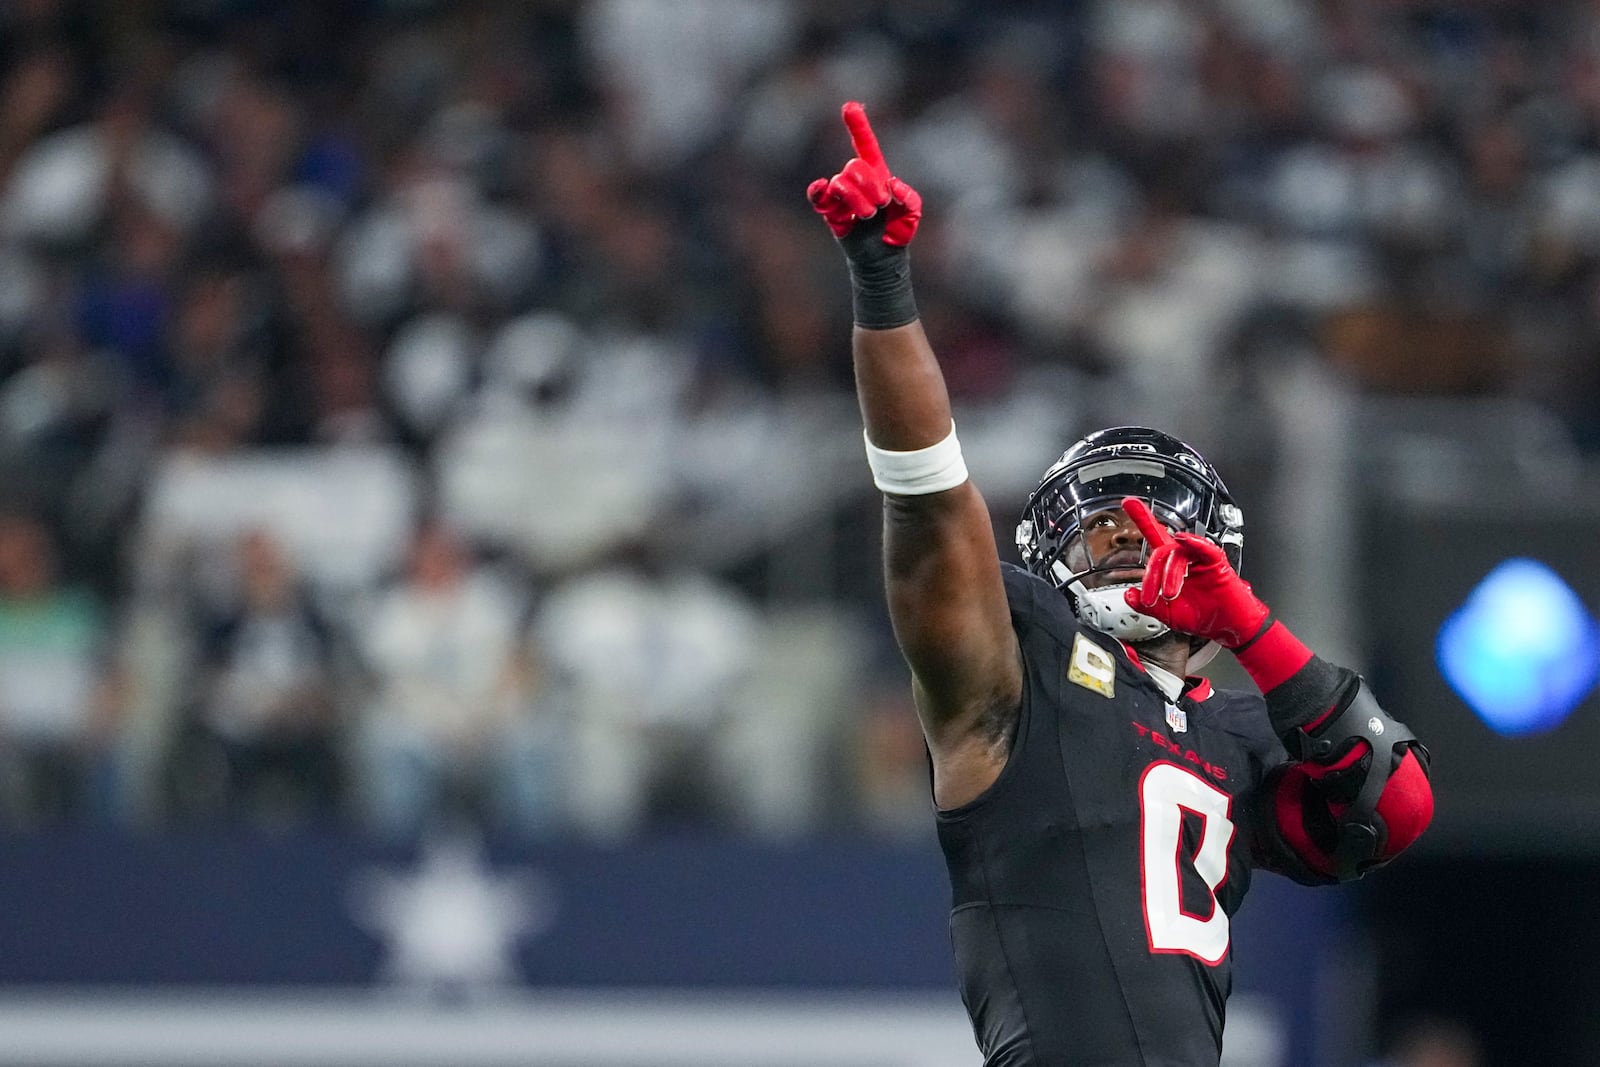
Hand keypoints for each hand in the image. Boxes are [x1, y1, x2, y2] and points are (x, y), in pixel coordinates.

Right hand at [807, 102, 922, 250]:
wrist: (883, 258)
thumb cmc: (898, 231)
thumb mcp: (912, 212)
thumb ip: (909, 197)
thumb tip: (891, 185)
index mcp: (876, 174)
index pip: (865, 145)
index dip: (858, 126)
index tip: (849, 106)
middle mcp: (856, 180)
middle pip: (854, 166)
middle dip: (870, 186)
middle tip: (880, 206)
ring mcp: (841, 195)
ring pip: (841, 182)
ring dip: (858, 200)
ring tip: (868, 215)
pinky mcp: (830, 212)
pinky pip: (818, 196)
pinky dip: (819, 191)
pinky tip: (823, 188)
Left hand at [1120, 497, 1269, 648]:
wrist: (1228, 628)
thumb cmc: (1202, 618)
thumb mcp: (1168, 615)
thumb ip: (1147, 606)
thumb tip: (1129, 595)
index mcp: (1173, 568)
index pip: (1155, 538)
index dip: (1143, 519)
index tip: (1129, 502)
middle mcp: (1185, 560)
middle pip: (1162, 552)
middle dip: (1152, 574)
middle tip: (1151, 597)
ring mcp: (1200, 560)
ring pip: (1178, 553)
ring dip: (1170, 573)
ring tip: (1170, 594)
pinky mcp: (1216, 563)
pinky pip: (1204, 548)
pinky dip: (1193, 541)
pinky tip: (1182, 539)